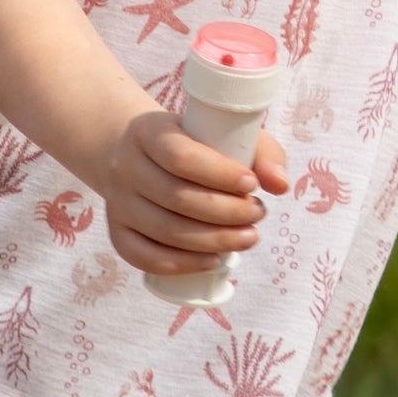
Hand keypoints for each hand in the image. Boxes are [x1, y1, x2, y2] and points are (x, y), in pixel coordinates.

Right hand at [101, 111, 289, 276]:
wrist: (139, 156)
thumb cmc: (193, 145)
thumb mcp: (222, 134)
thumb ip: (260, 153)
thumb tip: (280, 185)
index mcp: (147, 132)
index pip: (180, 157)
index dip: (220, 175)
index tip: (252, 185)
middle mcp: (125, 167)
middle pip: (176, 198)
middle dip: (227, 212)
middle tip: (257, 213)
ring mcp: (118, 202)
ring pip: (164, 230)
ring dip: (214, 240)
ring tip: (249, 237)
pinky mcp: (117, 232)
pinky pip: (143, 256)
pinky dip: (181, 264)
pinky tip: (213, 260)